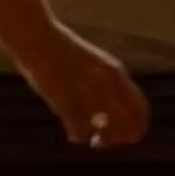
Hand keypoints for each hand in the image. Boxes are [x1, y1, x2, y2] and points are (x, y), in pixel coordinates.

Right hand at [19, 23, 150, 150]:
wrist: (34, 35)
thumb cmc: (61, 50)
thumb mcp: (94, 62)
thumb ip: (108, 84)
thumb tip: (116, 112)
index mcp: (115, 72)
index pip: (140, 109)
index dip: (137, 127)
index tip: (125, 137)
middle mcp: (105, 81)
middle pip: (126, 123)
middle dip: (118, 137)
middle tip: (103, 141)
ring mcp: (85, 89)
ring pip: (105, 128)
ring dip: (100, 139)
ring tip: (88, 139)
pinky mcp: (64, 97)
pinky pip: (80, 128)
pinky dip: (78, 136)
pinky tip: (71, 135)